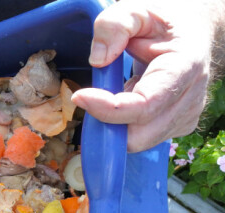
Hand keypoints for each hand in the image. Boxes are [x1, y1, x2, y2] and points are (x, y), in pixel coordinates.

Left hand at [71, 0, 218, 152]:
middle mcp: (191, 97)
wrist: (190, 29)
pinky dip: (125, 124)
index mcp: (185, 66)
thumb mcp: (135, 10)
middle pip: (140, 136)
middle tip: (92, 94)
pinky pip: (142, 138)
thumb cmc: (161, 21)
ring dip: (117, 122)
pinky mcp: (178, 126)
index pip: (145, 104)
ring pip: (138, 141)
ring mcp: (186, 116)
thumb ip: (114, 25)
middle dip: (107, 123)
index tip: (79, 96)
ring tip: (123, 85)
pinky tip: (131, 95)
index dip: (108, 109)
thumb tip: (98, 60)